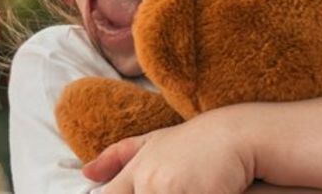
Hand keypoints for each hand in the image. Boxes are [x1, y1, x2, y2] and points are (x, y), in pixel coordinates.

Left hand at [82, 109, 255, 193]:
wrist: (235, 134)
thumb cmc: (196, 143)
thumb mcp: (154, 144)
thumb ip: (119, 156)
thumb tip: (86, 173)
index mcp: (136, 172)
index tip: (126, 193)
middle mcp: (147, 182)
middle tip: (170, 187)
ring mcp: (168, 189)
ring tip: (187, 187)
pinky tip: (202, 191)